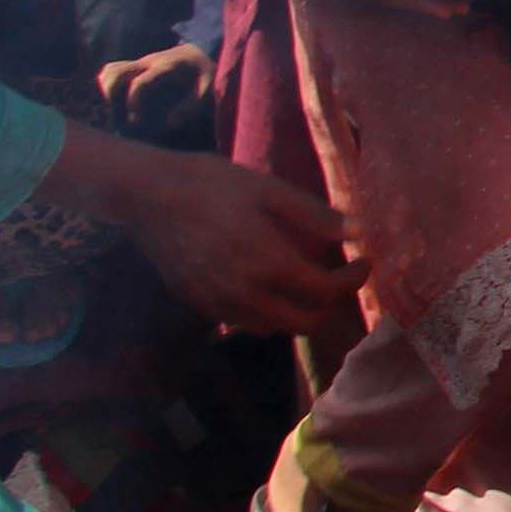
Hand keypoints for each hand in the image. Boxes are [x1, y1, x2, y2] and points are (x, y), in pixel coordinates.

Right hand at [55, 129, 358, 336]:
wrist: (145, 195)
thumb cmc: (210, 184)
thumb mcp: (269, 190)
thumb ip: (316, 216)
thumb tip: (359, 233)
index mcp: (268, 263)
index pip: (325, 291)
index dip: (353, 281)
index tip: (365, 263)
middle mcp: (245, 293)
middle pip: (304, 322)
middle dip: (329, 305)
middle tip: (338, 279)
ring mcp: (218, 303)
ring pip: (274, 327)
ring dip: (297, 312)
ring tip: (306, 282)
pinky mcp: (198, 303)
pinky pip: (244, 321)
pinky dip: (266, 312)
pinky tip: (268, 285)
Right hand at [95, 43, 213, 140]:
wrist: (202, 50)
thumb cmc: (205, 72)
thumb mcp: (208, 87)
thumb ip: (192, 105)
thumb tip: (170, 123)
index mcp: (166, 68)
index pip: (140, 83)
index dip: (134, 103)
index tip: (136, 121)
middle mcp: (148, 62)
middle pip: (116, 72)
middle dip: (111, 96)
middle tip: (118, 117)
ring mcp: (139, 63)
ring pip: (110, 70)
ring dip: (105, 91)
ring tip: (113, 112)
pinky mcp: (134, 66)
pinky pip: (112, 70)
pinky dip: (106, 86)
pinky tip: (113, 104)